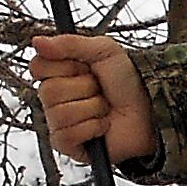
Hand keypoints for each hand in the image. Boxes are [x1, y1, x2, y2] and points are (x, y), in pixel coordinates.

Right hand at [31, 30, 155, 162]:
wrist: (150, 111)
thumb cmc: (127, 82)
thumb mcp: (103, 51)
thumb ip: (69, 44)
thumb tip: (36, 40)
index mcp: (59, 72)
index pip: (37, 66)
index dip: (63, 65)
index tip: (84, 66)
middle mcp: (54, 97)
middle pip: (47, 90)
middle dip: (83, 87)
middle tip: (100, 89)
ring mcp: (58, 122)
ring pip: (59, 112)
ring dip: (92, 108)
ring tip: (105, 108)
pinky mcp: (67, 144)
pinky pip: (67, 134)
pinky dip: (92, 127)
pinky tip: (103, 126)